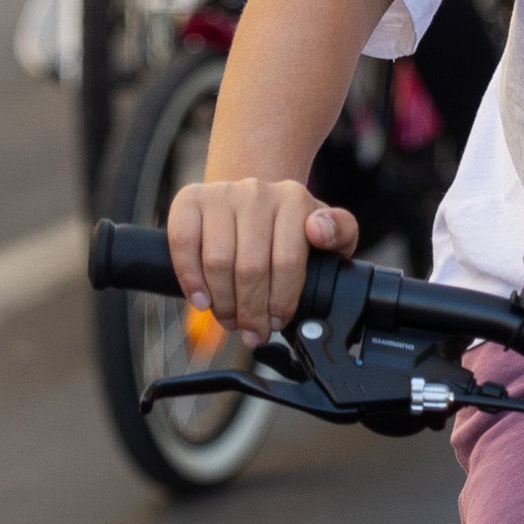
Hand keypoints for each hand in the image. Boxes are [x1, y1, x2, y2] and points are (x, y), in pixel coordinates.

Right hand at [166, 174, 355, 340]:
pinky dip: (190, 279)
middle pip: (250, 268)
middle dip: (251, 311)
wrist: (253, 205)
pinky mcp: (190, 199)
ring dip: (223, 302)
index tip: (277, 322)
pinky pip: (183, 243)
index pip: (287, 262)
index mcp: (294, 199)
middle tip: (253, 331)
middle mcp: (256, 191)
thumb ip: (340, 232)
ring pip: (217, 261)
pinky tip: (202, 301)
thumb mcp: (328, 233)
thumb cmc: (291, 229)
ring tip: (230, 319)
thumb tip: (318, 230)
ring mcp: (221, 193)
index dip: (281, 302)